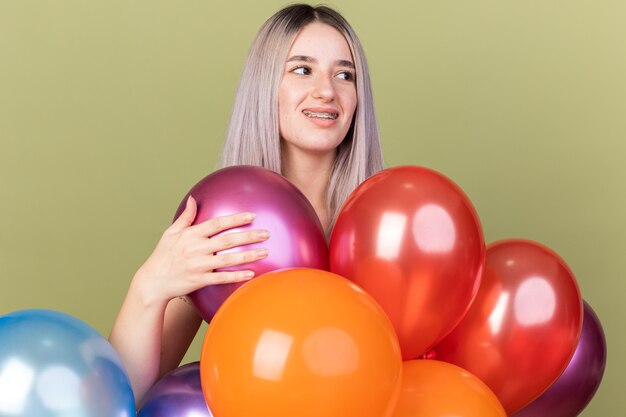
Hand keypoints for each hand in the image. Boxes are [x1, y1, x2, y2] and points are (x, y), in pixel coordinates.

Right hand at [133, 195, 269, 305]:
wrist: (152, 282)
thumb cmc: (162, 256)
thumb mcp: (170, 233)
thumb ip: (186, 217)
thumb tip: (193, 199)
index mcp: (190, 235)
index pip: (217, 224)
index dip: (235, 219)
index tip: (252, 216)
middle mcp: (195, 248)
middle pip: (227, 240)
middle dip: (249, 236)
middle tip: (266, 233)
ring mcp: (198, 265)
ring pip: (228, 259)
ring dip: (248, 255)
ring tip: (265, 252)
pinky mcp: (199, 280)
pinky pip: (221, 277)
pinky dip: (236, 275)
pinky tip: (251, 273)